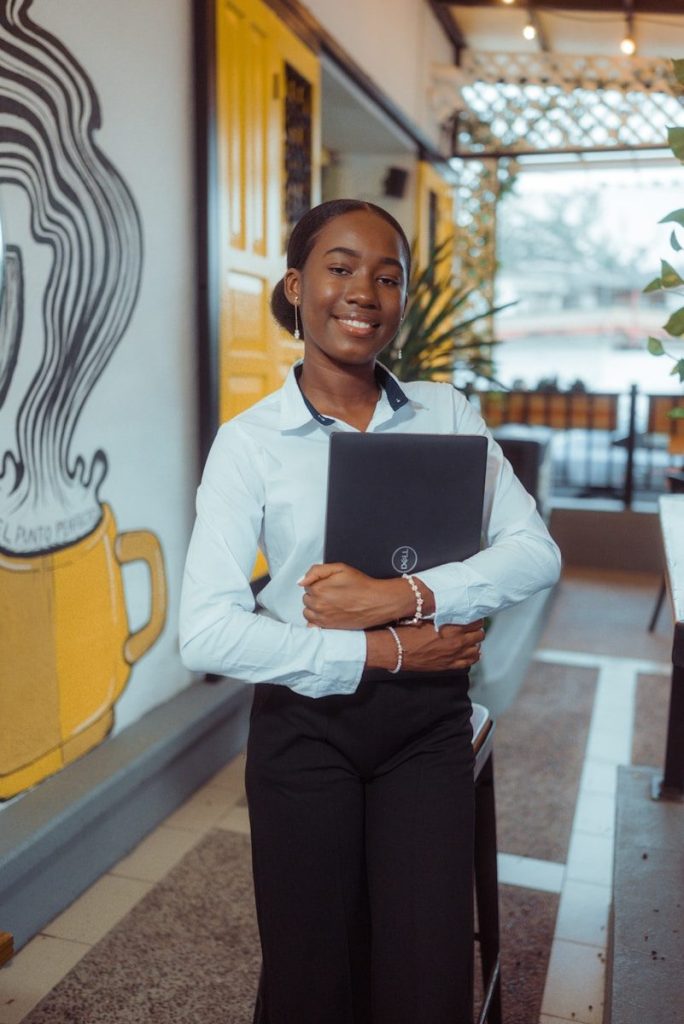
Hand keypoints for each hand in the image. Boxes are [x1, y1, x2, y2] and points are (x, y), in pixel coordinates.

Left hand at [299, 563, 388, 629]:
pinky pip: (312, 625)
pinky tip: (326, 616)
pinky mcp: (329, 627)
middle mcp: (318, 605)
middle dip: (316, 595)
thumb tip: (301, 581)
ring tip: (330, 604)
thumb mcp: (340, 569)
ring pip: (308, 611)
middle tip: (332, 593)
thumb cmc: (361, 584)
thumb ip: (317, 571)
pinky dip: (316, 621)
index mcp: (319, 589)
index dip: (318, 583)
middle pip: (306, 598)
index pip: (307, 585)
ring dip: (315, 608)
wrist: (377, 602)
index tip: (329, 584)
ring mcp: (323, 618)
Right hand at [367, 619, 484, 672]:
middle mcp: (456, 642)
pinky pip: (468, 662)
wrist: (397, 650)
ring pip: (476, 649)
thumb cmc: (408, 633)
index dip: (475, 618)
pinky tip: (470, 653)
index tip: (472, 617)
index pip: (475, 622)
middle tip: (473, 627)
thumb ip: (442, 615)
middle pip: (479, 635)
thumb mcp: (427, 617)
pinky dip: (472, 656)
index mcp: (451, 628)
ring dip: (475, 643)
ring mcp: (453, 655)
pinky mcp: (448, 665)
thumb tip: (449, 609)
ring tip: (471, 639)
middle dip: (477, 630)